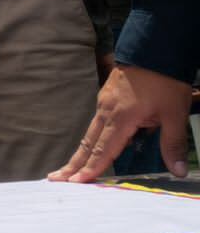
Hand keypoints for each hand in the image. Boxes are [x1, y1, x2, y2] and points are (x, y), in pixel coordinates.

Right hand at [48, 65, 193, 181]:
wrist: (154, 49)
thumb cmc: (164, 81)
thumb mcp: (174, 113)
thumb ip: (172, 143)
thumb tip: (177, 171)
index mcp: (121, 118)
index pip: (103, 150)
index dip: (91, 168)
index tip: (76, 183)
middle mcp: (106, 112)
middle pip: (87, 144)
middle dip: (72, 164)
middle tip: (55, 179)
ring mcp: (104, 104)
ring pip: (89, 134)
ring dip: (78, 154)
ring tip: (66, 169)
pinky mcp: (107, 98)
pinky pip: (95, 124)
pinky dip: (88, 141)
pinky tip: (88, 147)